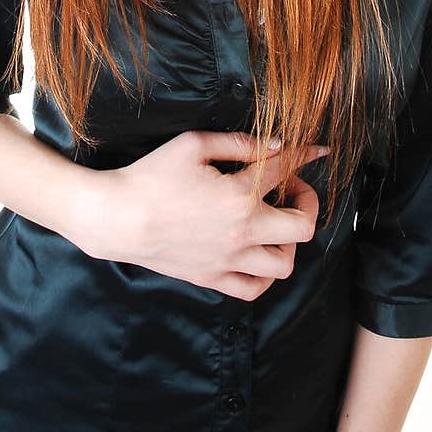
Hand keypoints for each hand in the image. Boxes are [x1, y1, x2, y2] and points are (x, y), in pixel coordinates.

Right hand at [83, 130, 328, 299]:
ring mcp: (228, 261)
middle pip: (302, 227)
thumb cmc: (150, 176)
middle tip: (291, 189)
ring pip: (284, 264)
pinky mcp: (212, 278)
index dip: (304, 154)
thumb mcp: (192, 145)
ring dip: (288, 241)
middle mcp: (241, 233)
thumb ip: (238, 143)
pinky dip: (264, 274)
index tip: (315, 150)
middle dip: (306, 203)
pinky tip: (256, 254)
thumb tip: (276, 145)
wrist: (116, 217)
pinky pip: (254, 289)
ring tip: (272, 223)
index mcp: (238, 195)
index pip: (284, 169)